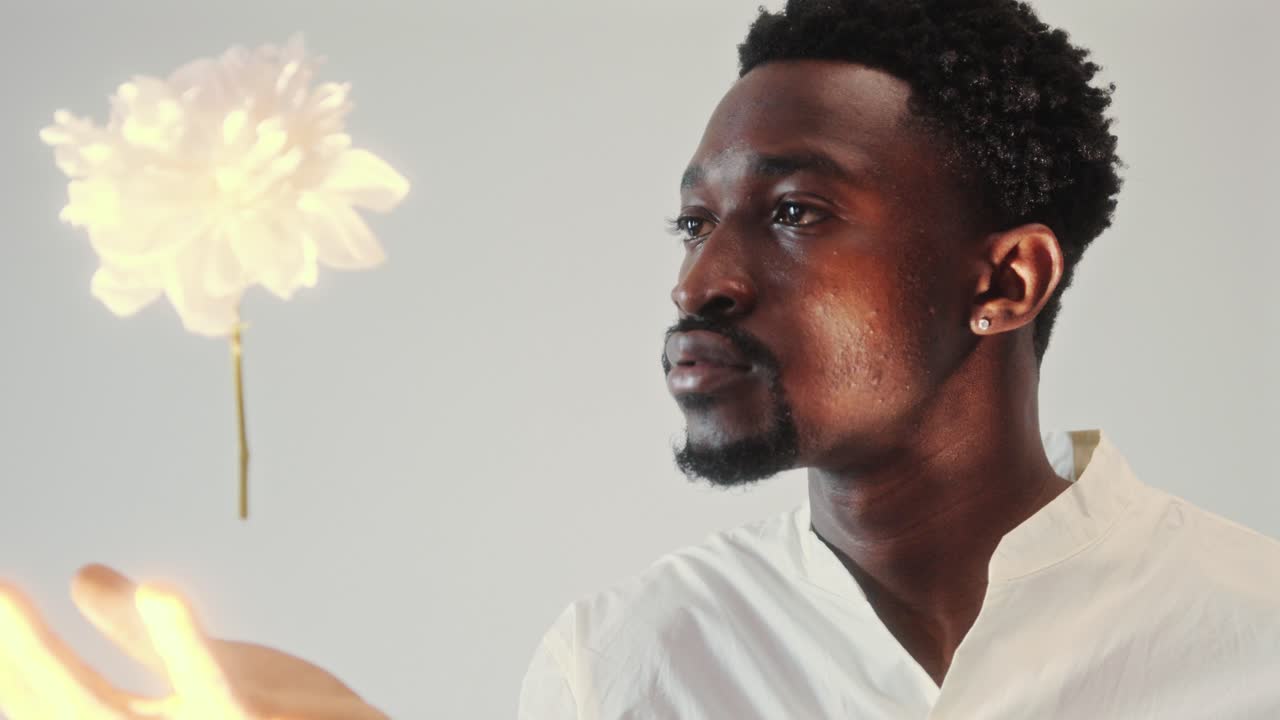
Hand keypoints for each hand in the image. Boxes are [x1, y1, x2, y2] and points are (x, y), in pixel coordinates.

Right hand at [0, 565, 387, 719]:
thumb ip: (141, 630)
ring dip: (40, 658)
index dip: (10, 658)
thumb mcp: (209, 665)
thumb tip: (82, 573)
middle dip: (10, 656)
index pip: (50, 696)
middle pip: (59, 707)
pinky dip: (179, 640)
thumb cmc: (291, 716)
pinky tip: (157, 589)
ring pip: (96, 713)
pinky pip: (209, 687)